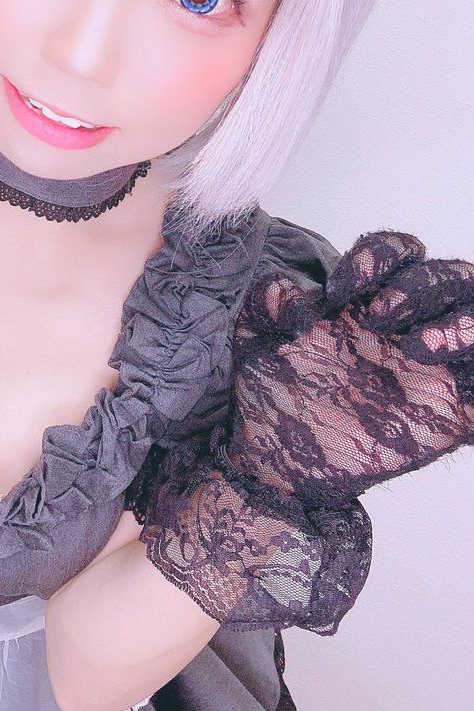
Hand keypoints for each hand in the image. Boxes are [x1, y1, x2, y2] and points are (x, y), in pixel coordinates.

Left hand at [226, 230, 473, 503]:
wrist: (276, 457)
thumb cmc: (273, 388)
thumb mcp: (257, 336)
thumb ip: (269, 301)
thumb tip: (294, 297)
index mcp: (371, 298)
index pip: (400, 252)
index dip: (381, 254)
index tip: (339, 289)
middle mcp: (411, 326)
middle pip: (450, 278)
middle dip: (421, 285)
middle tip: (378, 315)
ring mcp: (436, 369)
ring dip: (464, 324)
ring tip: (417, 347)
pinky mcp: (454, 415)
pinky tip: (448, 383)